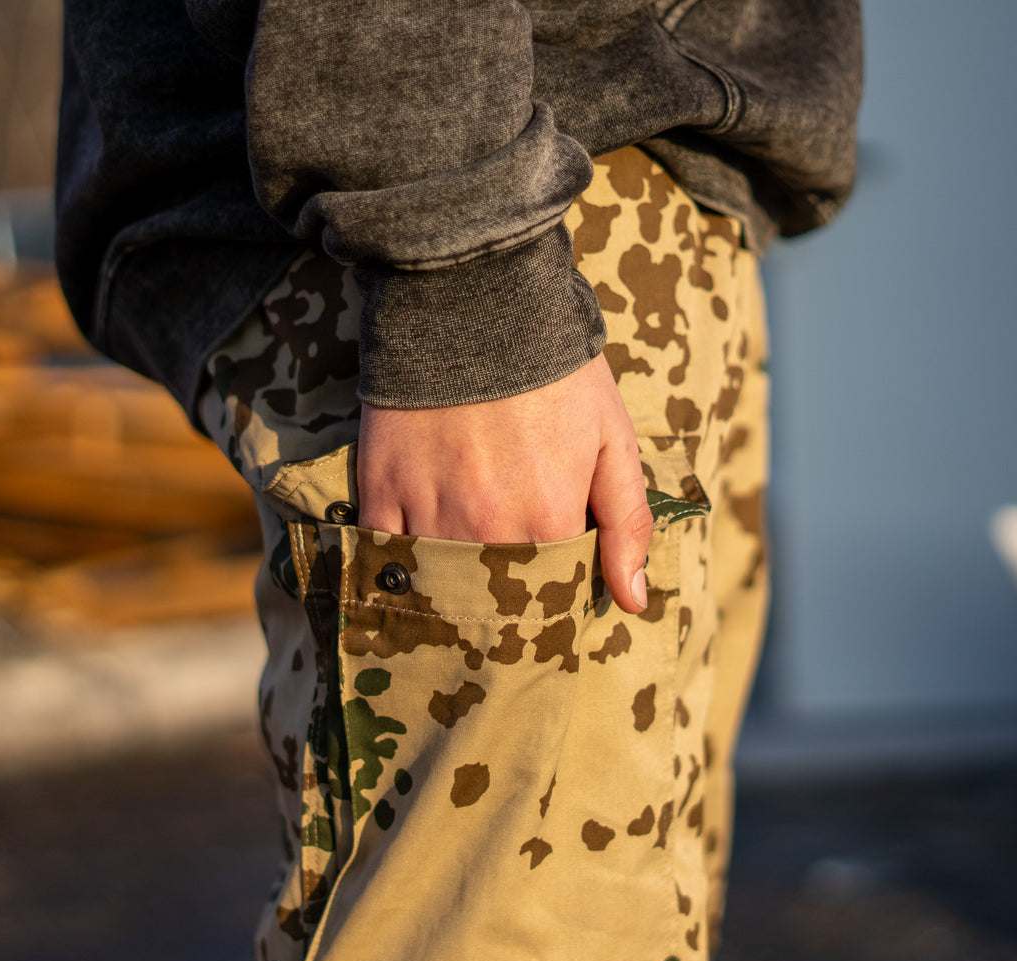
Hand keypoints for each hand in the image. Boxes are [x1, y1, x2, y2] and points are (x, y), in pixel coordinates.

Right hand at [356, 353, 651, 612]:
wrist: (477, 301)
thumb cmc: (556, 372)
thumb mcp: (612, 441)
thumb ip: (627, 525)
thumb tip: (635, 602)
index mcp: (549, 523)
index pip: (552, 597)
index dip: (554, 596)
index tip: (552, 588)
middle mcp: (488, 530)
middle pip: (493, 600)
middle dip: (503, 603)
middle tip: (506, 587)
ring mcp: (429, 513)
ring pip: (440, 584)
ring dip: (453, 587)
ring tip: (465, 573)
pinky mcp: (382, 490)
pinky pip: (386, 553)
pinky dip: (400, 562)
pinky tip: (414, 560)